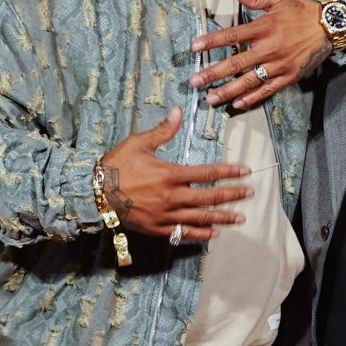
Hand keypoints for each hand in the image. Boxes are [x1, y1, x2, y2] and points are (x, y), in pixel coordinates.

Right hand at [99, 108, 252, 244]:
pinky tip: (213, 234)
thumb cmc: (116, 165)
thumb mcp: (139, 143)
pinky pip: (184, 232)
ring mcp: (166, 215)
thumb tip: (178, 111)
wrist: (95, 193)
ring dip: (223, 218)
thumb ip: (163, 131)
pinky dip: (200, 234)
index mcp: (171, 174)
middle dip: (232, 195)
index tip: (245, 172)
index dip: (229, 172)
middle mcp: (173, 196)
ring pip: (201, 217)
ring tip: (240, 218)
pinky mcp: (158, 228)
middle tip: (249, 194)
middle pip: (210, 197)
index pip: (208, 173)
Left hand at [190, 0, 345, 108]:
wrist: (330, 28)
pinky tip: (237, 104)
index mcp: (264, 27)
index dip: (212, 41)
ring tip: (211, 98)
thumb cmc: (304, 12)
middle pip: (235, 64)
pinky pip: (267, 90)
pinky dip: (252, 98)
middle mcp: (269, 48)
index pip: (232, 35)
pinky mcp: (288, 76)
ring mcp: (278, 65)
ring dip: (227, 91)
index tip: (196, 47)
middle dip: (212, 73)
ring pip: (248, 81)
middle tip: (195, 81)